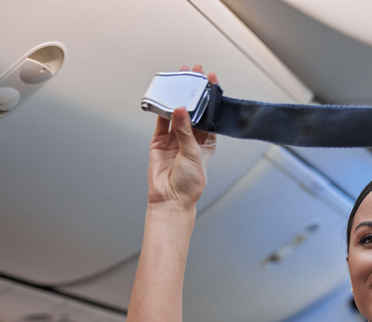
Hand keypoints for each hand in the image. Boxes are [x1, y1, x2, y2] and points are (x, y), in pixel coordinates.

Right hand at [147, 65, 218, 211]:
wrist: (170, 199)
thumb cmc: (189, 184)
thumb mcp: (193, 155)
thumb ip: (185, 132)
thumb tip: (180, 111)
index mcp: (206, 142)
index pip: (209, 114)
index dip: (210, 97)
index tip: (211, 80)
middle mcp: (191, 138)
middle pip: (192, 109)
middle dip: (193, 91)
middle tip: (193, 72)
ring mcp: (175, 138)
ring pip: (176, 111)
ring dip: (177, 95)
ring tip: (179, 78)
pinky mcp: (160, 140)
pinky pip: (161, 120)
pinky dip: (161, 108)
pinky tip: (164, 95)